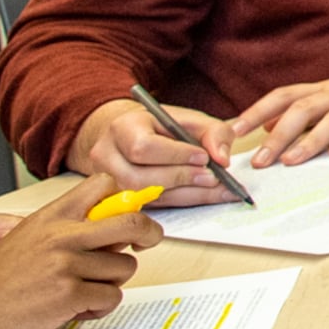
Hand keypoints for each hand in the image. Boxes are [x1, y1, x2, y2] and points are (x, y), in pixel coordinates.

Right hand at [0, 177, 157, 328]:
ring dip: (110, 283)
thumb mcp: (25, 242)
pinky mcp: (67, 296)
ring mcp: (65, 265)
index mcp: (49, 218)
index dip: (125, 199)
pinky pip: (110, 298)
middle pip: (132, 221)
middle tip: (146, 243)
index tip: (130, 215)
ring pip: (124, 267)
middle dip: (149, 233)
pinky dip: (97, 308)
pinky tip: (73, 311)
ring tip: (81, 293)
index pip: (103, 185)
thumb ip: (65, 232)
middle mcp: (60, 236)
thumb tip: (115, 231)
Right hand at [71, 98, 243, 202]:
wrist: (133, 137)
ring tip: (215, 188)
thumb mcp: (190, 120)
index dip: (175, 155)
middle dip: (181, 178)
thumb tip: (222, 159)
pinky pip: (148, 208)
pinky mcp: (118, 201)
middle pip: (139, 178)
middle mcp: (107, 156)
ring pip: (143, 197)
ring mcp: (107, 182)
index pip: (143, 147)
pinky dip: (181, 202)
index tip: (204, 158)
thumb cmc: (163, 128)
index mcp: (122, 128)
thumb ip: (213, 132)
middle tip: (213, 178)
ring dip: (184, 194)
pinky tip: (206, 197)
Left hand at [235, 57, 328, 165]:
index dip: (256, 112)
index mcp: (322, 90)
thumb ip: (300, 111)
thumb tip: (265, 127)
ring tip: (291, 162)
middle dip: (278, 135)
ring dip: (310, 140)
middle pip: (302, 110)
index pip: (282, 97)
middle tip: (259, 161)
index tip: (232, 131)